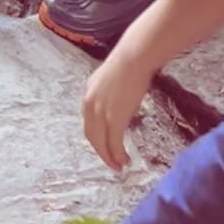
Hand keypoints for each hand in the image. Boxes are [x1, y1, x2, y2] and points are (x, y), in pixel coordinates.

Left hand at [83, 49, 152, 173]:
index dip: (97, 138)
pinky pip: (114, 142)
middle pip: (92, 136)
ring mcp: (101, 113)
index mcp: (89, 96)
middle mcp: (90, 106)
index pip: (89, 123)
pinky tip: (124, 160)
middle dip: (101, 152)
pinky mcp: (114, 118)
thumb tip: (121, 107)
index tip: (105, 146)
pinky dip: (117, 154)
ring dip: (109, 157)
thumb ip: (111, 96)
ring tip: (119, 166)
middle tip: (111, 163)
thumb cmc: (130, 63)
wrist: (134, 58)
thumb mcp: (112, 81)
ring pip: (101, 143)